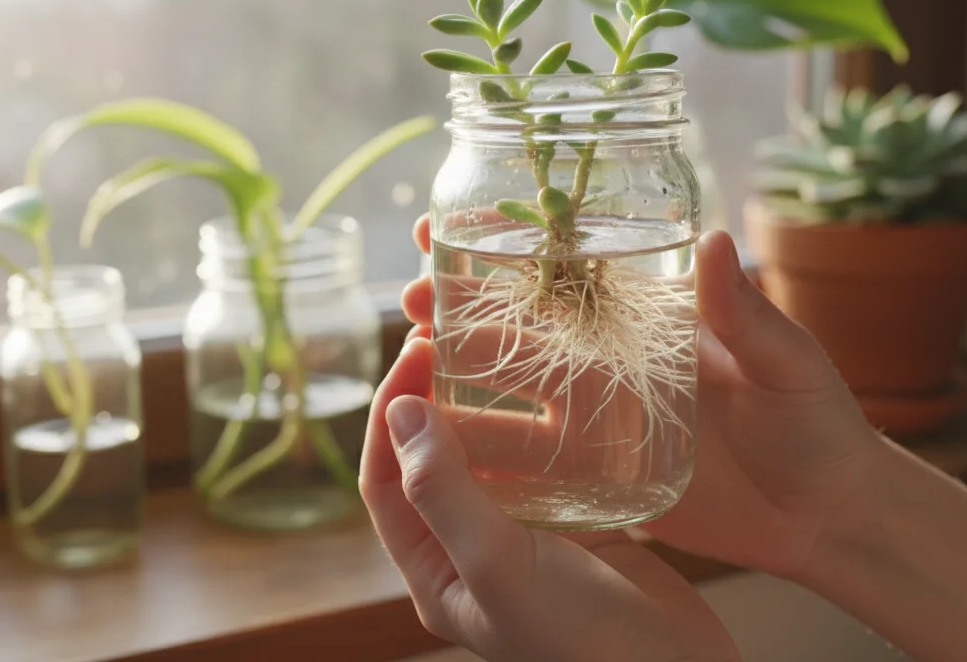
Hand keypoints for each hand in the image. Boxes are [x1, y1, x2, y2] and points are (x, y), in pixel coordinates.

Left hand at [360, 339, 740, 661]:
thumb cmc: (581, 638)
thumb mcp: (497, 565)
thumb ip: (443, 491)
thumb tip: (400, 412)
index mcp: (433, 572)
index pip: (385, 480)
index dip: (390, 413)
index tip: (415, 351)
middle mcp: (470, 555)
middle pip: (433, 461)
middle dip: (433, 397)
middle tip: (449, 335)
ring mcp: (525, 541)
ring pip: (490, 458)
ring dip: (487, 405)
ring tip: (496, 349)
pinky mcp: (577, 529)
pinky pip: (544, 467)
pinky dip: (543, 427)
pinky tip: (555, 390)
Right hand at [402, 216, 883, 579]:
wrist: (826, 517)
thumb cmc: (818, 426)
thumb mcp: (788, 363)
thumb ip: (747, 313)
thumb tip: (713, 236)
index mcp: (655, 317)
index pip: (571, 268)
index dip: (514, 243)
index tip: (453, 222)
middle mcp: (617, 359)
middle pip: (524, 322)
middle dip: (463, 303)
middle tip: (409, 295)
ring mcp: (604, 416)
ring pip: (516, 383)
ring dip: (461, 367)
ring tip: (411, 355)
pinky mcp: (601, 472)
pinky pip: (534, 454)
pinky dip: (487, 442)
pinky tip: (440, 435)